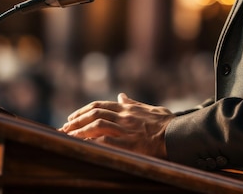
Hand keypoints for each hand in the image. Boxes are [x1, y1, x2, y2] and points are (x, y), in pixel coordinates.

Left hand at [58, 93, 174, 158]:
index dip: (83, 111)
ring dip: (79, 130)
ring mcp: (125, 129)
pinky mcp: (127, 143)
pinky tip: (81, 145)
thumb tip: (122, 95)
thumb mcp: (149, 109)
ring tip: (68, 136)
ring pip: (96, 125)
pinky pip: (104, 141)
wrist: (178, 135)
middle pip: (94, 114)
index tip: (72, 116)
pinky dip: (90, 142)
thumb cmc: (167, 123)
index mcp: (127, 109)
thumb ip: (133, 103)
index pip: (100, 106)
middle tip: (64, 127)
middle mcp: (123, 117)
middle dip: (76, 120)